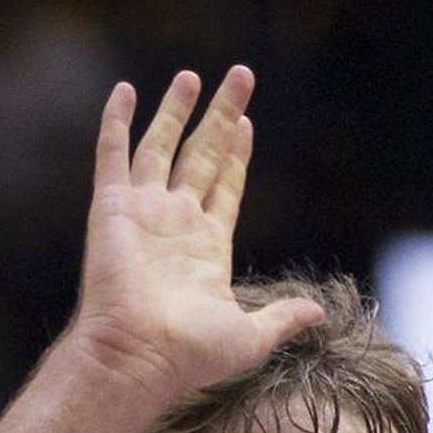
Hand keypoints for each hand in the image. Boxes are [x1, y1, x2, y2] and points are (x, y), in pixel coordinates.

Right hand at [70, 66, 324, 405]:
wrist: (139, 356)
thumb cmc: (191, 354)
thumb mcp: (252, 336)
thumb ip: (284, 317)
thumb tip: (321, 312)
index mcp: (207, 248)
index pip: (225, 187)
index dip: (236, 155)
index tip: (246, 125)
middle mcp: (175, 224)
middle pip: (202, 155)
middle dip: (221, 116)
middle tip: (240, 76)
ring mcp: (143, 213)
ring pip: (161, 147)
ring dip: (176, 111)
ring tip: (192, 76)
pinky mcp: (112, 207)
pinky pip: (113, 155)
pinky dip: (116, 122)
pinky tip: (125, 90)